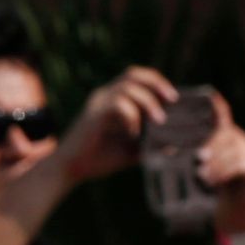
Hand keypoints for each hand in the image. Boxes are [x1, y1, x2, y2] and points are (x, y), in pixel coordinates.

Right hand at [54, 66, 177, 183]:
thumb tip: (174, 145)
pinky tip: (133, 133)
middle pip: (133, 74)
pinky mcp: (93, 115)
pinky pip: (117, 104)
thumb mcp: (131, 151)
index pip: (138, 79)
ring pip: (127, 87)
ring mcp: (98, 103)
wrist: (70, 170)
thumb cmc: (98, 160)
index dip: (157, 83)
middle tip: (172, 99)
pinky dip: (131, 116)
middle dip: (156, 83)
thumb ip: (149, 145)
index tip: (174, 99)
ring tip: (159, 121)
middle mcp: (105, 96)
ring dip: (148, 102)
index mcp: (114, 100)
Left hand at [201, 91, 244, 236]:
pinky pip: (242, 167)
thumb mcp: (207, 172)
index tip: (209, 95)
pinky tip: (214, 181)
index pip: (223, 116)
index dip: (216, 105)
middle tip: (198, 157)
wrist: (243, 212)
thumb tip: (165, 154)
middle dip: (212, 144)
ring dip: (218, 162)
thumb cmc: (219, 189)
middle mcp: (240, 142)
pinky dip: (226, 173)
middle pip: (227, 135)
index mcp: (226, 138)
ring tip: (202, 174)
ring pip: (235, 152)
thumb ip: (193, 161)